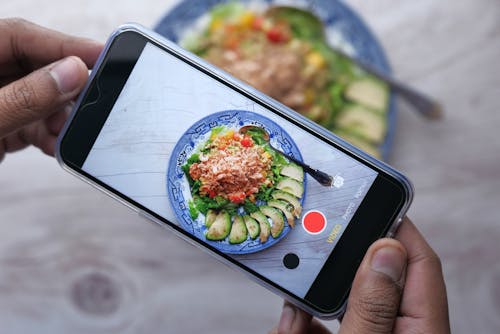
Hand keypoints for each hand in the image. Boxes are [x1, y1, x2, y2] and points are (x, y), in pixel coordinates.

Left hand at [0, 18, 102, 161]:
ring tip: (69, 131)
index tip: (102, 54)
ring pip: (38, 97)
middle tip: (91, 101)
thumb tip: (71, 74)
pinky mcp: (0, 126)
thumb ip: (24, 98)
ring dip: (59, 117)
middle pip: (34, 66)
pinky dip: (48, 135)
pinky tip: (56, 145)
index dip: (63, 44)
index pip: (18, 36)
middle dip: (65, 88)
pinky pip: (30, 123)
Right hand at [270, 218, 449, 333]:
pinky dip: (302, 327)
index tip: (368, 202)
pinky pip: (324, 326)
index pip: (419, 263)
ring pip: (342, 303)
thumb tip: (386, 249)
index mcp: (421, 329)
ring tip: (290, 316)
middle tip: (310, 252)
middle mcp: (400, 330)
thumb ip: (373, 304)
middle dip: (336, 269)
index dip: (396, 226)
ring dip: (309, 306)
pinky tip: (288, 329)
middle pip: (375, 278)